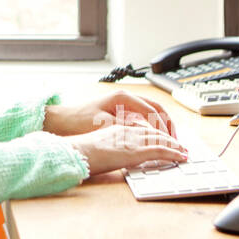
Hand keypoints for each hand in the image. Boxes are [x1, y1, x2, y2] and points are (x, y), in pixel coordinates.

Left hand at [43, 90, 184, 144]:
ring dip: (162, 125)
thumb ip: (125, 127)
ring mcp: (124, 104)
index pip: (152, 110)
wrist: (61, 120)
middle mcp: (125, 97)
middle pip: (156, 108)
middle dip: (168, 124)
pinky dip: (152, 127)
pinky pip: (143, 117)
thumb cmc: (78, 121)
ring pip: (151, 112)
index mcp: (123, 98)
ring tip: (170, 140)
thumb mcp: (103, 125)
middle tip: (176, 140)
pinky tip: (156, 139)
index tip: (171, 140)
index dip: (164, 126)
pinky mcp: (121, 111)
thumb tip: (145, 133)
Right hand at [69, 120, 188, 178]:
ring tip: (184, 151)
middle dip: (169, 136)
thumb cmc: (81, 149)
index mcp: (118, 127)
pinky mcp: (136, 151)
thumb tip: (119, 146)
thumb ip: (112, 140)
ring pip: (161, 138)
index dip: (156, 131)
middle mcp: (128, 130)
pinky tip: (181, 156)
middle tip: (179, 144)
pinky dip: (174, 152)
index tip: (164, 137)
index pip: (143, 125)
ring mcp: (132, 140)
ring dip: (175, 144)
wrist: (75, 152)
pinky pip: (160, 150)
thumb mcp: (99, 139)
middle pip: (155, 129)